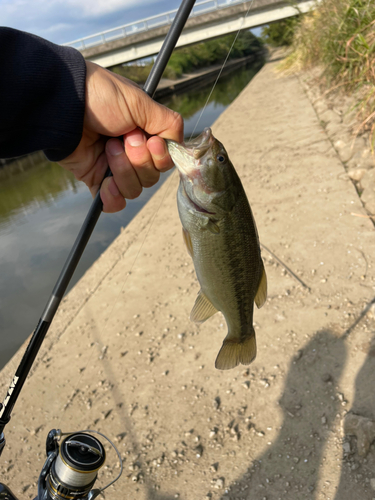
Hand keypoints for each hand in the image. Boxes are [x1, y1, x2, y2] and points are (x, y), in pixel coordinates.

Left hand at [59, 61, 183, 212]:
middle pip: (151, 178)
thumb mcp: (141, 102)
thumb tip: (179, 144)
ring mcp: (114, 168)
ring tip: (107, 147)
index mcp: (145, 136)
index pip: (165, 161)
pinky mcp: (96, 180)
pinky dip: (113, 197)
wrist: (64, 105)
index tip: (150, 141)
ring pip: (135, 190)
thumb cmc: (101, 97)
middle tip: (123, 138)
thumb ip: (168, 123)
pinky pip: (114, 203)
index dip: (161, 157)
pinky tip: (106, 183)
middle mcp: (132, 154)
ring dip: (123, 170)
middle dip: (139, 160)